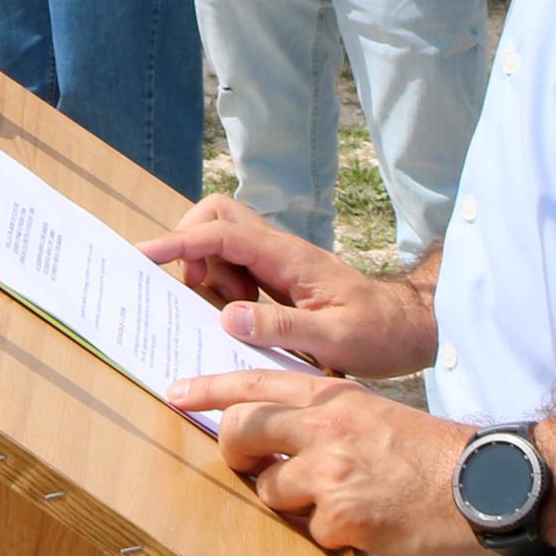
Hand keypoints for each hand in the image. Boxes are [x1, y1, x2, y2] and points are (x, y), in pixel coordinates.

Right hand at [139, 194, 443, 375]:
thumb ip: (281, 328)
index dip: (179, 242)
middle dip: (192, 246)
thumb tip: (228, 317)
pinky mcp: (279, 276)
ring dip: (211, 271)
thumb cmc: (380, 334)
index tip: (145, 255)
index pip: (222, 233)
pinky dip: (224, 285)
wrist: (411, 327)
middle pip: (217, 215)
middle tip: (203, 291)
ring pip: (222, 239)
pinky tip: (244, 317)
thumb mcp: (335, 340)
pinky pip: (235, 264)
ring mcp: (278, 260)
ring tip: (235, 313)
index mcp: (288, 258)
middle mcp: (279, 250)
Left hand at [164, 373, 482, 555]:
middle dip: (232, 451)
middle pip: (242, 429)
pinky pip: (311, 531)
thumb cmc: (432, 454)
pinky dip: (333, 536)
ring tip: (340, 502)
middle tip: (244, 466)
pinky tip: (369, 526)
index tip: (175, 392)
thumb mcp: (374, 415)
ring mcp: (331, 470)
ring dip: (294, 504)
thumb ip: (326, 418)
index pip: (254, 381)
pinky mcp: (344, 515)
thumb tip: (279, 438)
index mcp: (334, 395)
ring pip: (271, 490)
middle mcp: (325, 426)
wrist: (489, 483)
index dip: (209, 388)